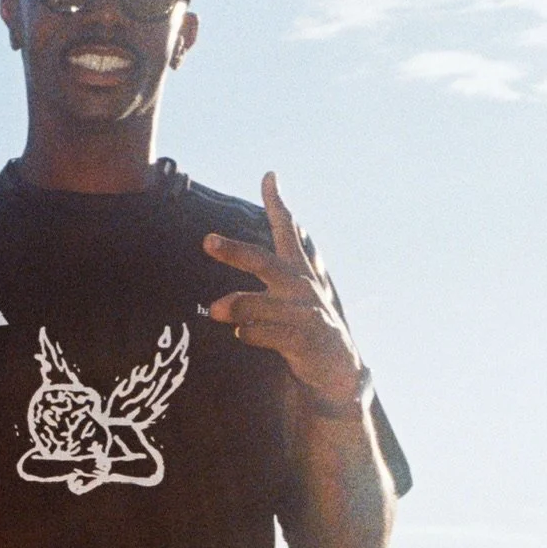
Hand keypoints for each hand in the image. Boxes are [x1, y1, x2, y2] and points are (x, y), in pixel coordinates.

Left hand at [205, 173, 363, 409]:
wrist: (338, 371)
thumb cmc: (304, 332)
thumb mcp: (287, 304)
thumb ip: (261, 292)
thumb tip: (219, 297)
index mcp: (298, 274)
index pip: (289, 233)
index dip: (278, 204)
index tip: (270, 176)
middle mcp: (302, 288)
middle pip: (265, 263)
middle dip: (236, 251)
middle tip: (208, 241)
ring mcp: (306, 313)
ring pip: (266, 302)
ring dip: (240, 304)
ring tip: (214, 310)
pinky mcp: (308, 339)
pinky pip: (276, 334)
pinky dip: (255, 333)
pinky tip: (240, 334)